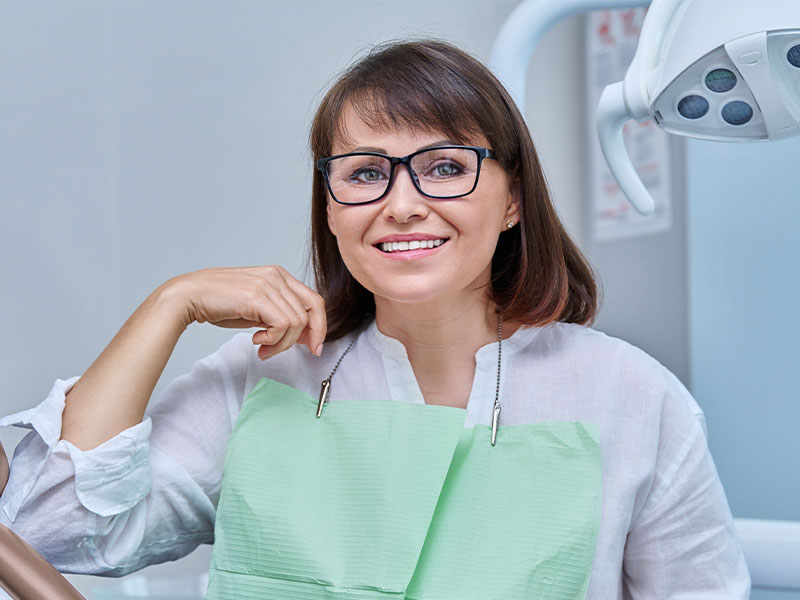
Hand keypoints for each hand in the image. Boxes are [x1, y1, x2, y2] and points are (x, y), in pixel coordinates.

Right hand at [166, 266, 325, 358]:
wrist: (189, 296)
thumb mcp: (257, 310)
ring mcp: (268, 284)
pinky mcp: (257, 296)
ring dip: (282, 343)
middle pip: (312, 311)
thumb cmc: (219, 304)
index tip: (314, 346)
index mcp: (279, 275)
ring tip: (262, 347)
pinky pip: (283, 325)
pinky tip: (256, 340)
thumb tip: (304, 336)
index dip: (319, 326)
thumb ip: (280, 317)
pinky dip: (273, 339)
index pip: (314, 300)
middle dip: (306, 338)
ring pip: (297, 322)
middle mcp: (277, 276)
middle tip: (288, 351)